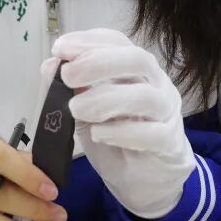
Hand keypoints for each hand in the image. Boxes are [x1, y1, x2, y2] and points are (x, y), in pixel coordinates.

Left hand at [44, 28, 194, 218]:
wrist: (144, 179)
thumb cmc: (114, 134)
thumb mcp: (84, 109)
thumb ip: (68, 87)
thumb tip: (50, 65)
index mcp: (133, 66)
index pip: (116, 41)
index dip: (88, 41)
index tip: (59, 48)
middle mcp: (155, 81)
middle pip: (136, 59)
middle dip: (98, 62)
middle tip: (68, 75)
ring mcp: (166, 111)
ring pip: (145, 96)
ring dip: (105, 99)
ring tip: (76, 109)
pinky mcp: (170, 142)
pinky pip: (153, 134)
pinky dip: (122, 132)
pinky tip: (98, 134)